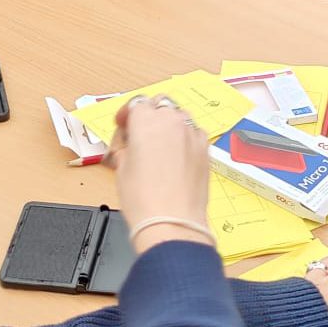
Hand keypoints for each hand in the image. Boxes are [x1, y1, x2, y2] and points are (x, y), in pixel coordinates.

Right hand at [106, 95, 210, 250]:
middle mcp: (171, 121)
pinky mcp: (205, 149)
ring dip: (169, 124)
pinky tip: (177, 156)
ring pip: (180, 116)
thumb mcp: (122, 169)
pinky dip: (185, 138)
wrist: (172, 222)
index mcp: (146, 121)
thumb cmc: (143, 198)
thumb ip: (126, 148)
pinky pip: (194, 133)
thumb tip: (129, 146)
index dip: (127, 115)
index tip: (123, 127)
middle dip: (150, 115)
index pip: (135, 104)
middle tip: (140, 135)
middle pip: (160, 104)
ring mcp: (192, 133)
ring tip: (160, 145)